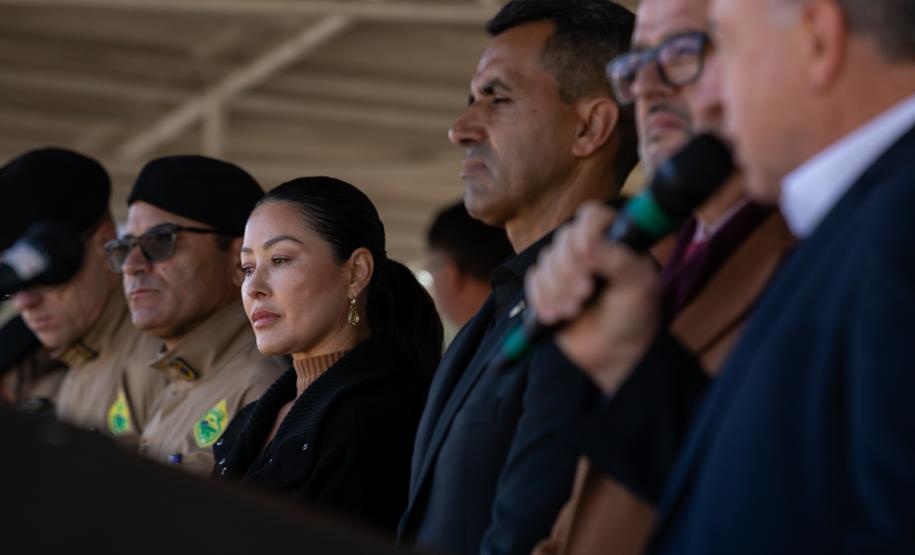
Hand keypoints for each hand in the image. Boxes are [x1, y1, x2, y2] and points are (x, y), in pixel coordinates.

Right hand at [525, 202, 661, 394]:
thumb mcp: (637, 285)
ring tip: (575, 310)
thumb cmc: (633, 315)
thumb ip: (618, 259)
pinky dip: (543, 299)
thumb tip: (589, 246)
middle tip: (586, 292)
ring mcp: (566, 267)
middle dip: (570, 268)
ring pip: (546, 261)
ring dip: (558, 288)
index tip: (588, 256)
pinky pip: (534, 281)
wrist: (615, 352)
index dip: (585, 231)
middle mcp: (588, 248)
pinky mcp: (548, 286)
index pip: (593, 215)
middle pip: (563, 239)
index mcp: (615, 240)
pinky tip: (558, 316)